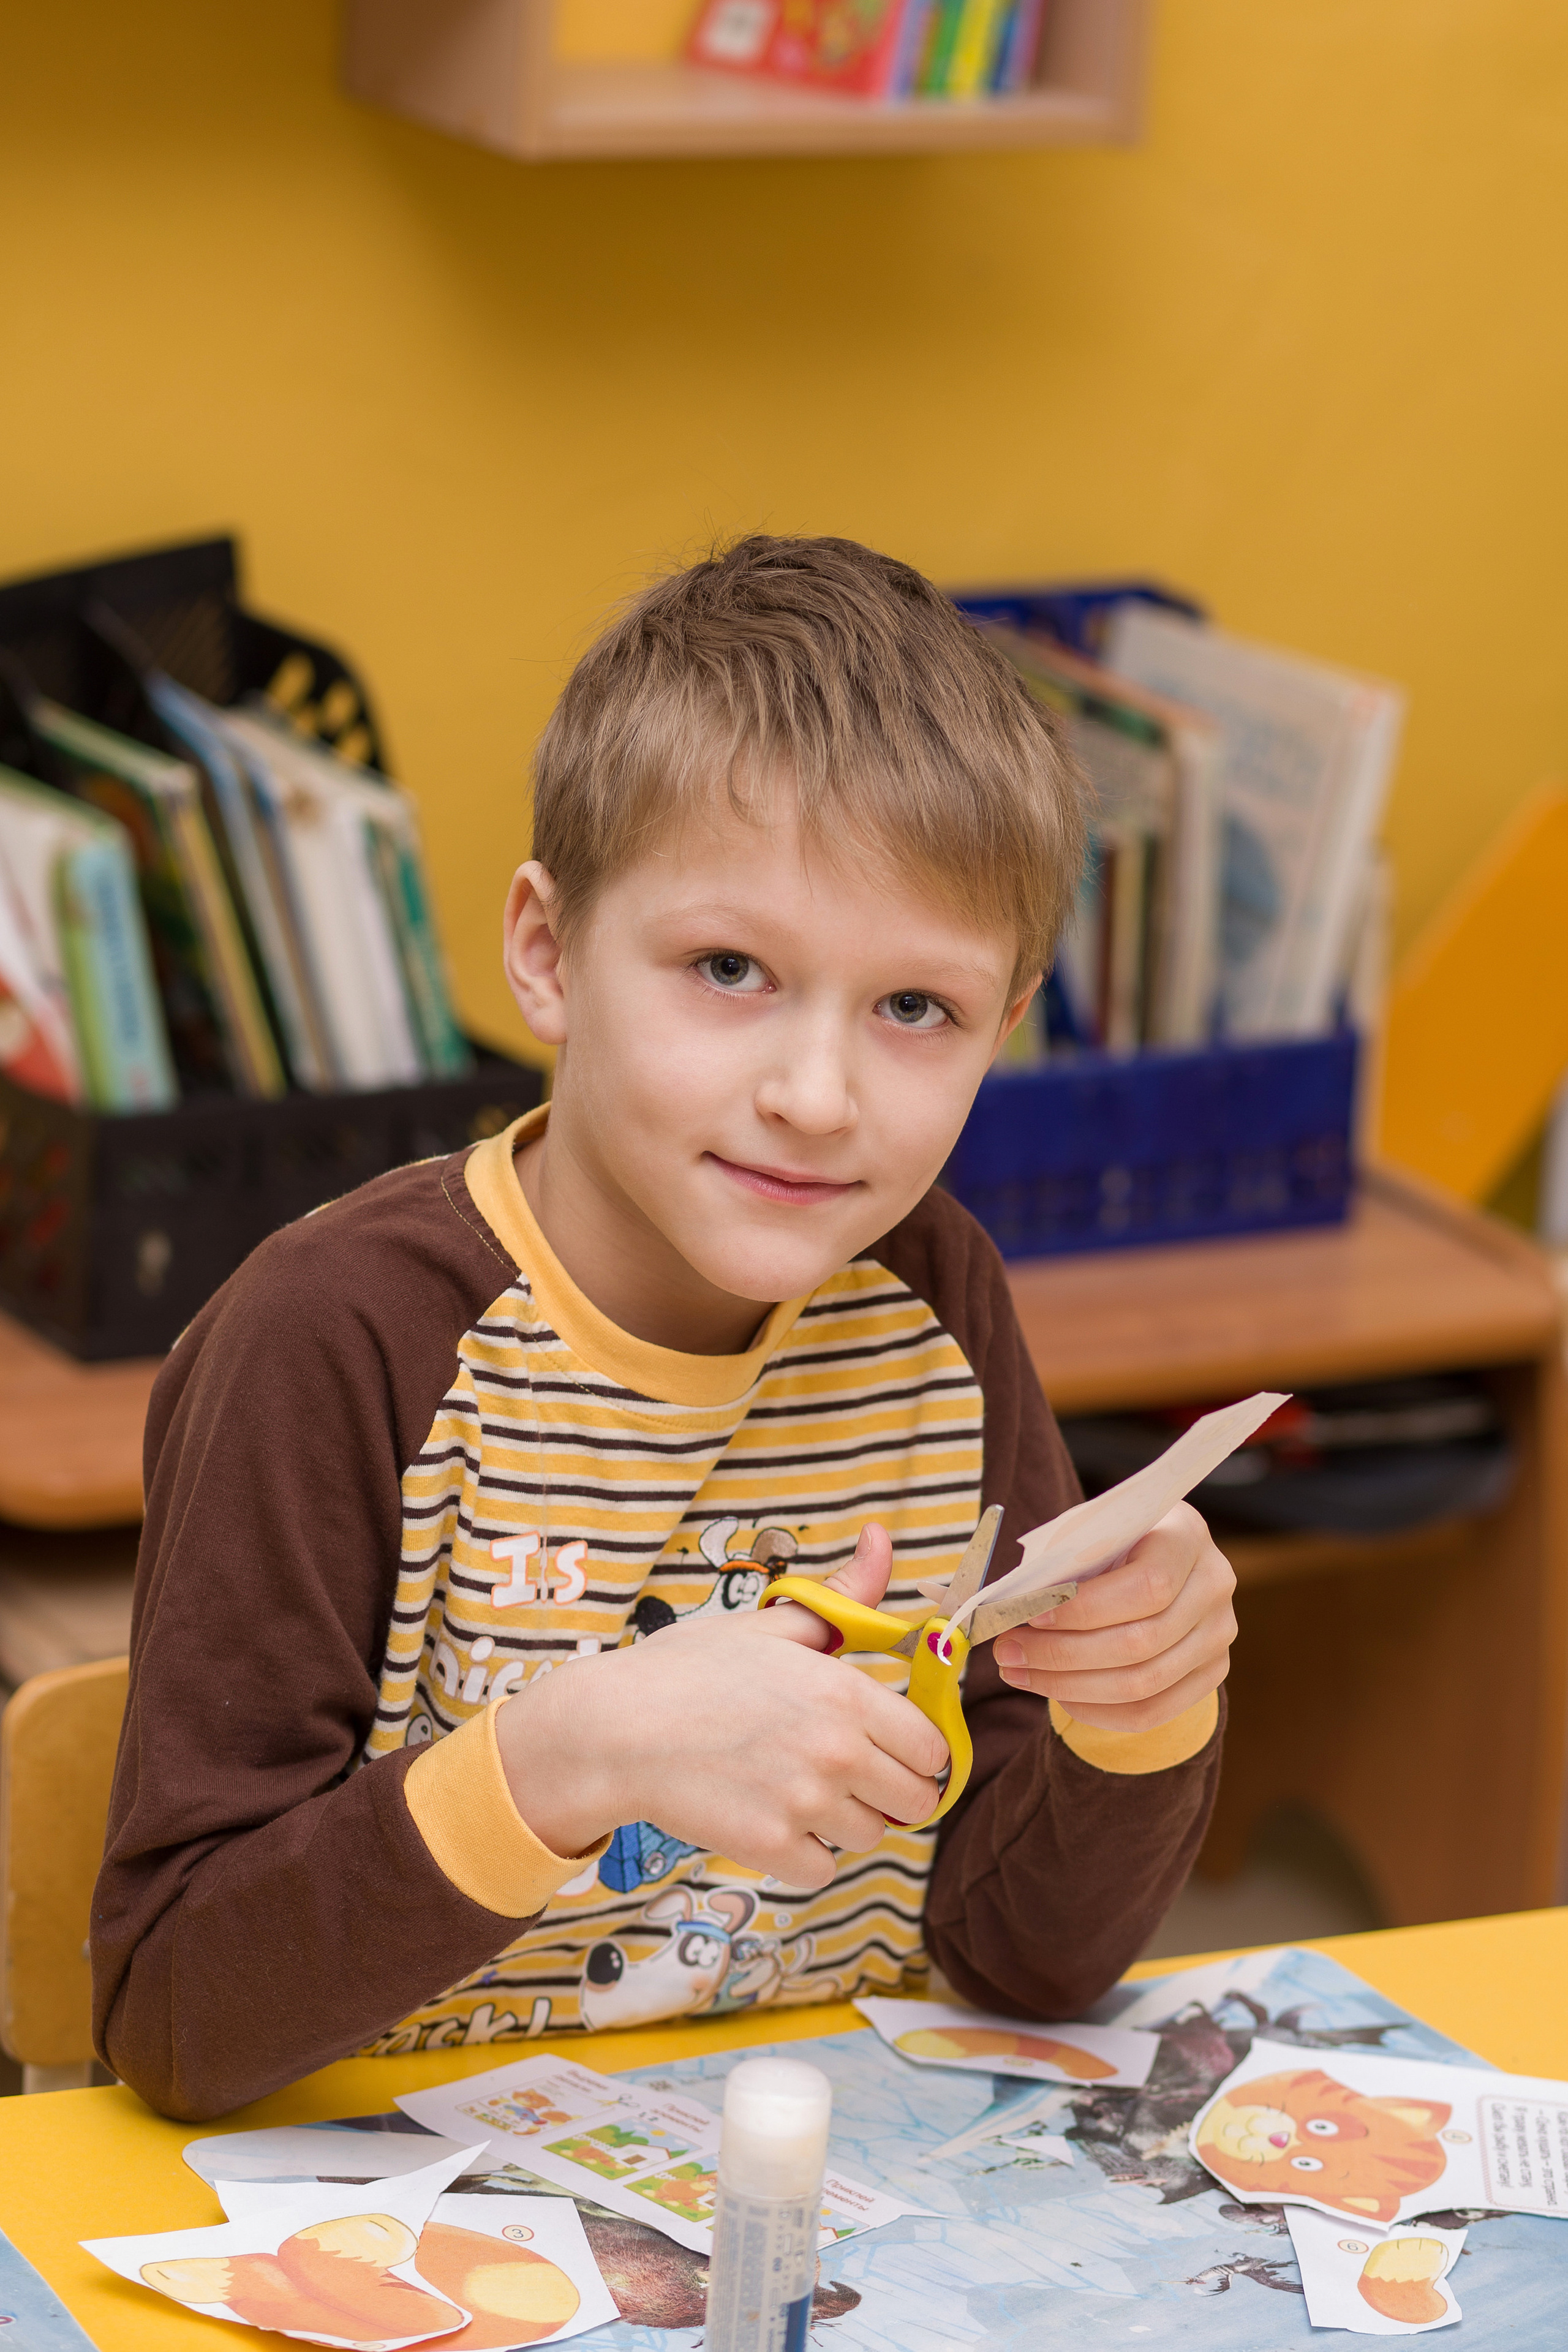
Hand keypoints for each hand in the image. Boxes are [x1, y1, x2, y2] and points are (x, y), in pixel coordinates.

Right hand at [495, 1523, 946, 1888]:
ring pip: (871, 1835)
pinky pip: (824, 1868)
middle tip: (847, 1772)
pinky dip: (805, 1853)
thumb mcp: (769, 1623)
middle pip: (915, 1800)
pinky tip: (774, 1818)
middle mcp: (836, 1750)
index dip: (914, 1748)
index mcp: (844, 1691)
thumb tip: (882, 1539)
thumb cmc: (689, 1670)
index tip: (886, 1744)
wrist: (615, 1729)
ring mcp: (804, 1804)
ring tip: (799, 1788)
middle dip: (889, 1788)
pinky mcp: (771, 1848)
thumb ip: (841, 1597)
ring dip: (846, 1819)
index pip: (932, 1747)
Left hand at [991, 1501, 1236, 1732]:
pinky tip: (1057, 1694)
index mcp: (1186, 1536)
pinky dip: (1096, 1710)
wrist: (1157, 1554)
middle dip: (1062, 1654)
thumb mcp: (1090, 1529)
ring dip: (1069, 1685)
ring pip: (1143, 1684)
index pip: (1147, 1586)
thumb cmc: (1111, 1539)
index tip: (1030, 1616)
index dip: (1085, 1609)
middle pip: (1141, 1642)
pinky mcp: (1210, 1673)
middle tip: (1007, 1651)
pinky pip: (1151, 1712)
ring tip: (1020, 1673)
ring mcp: (1217, 1635)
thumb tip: (1015, 1607)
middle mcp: (1213, 1586)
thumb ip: (1063, 1561)